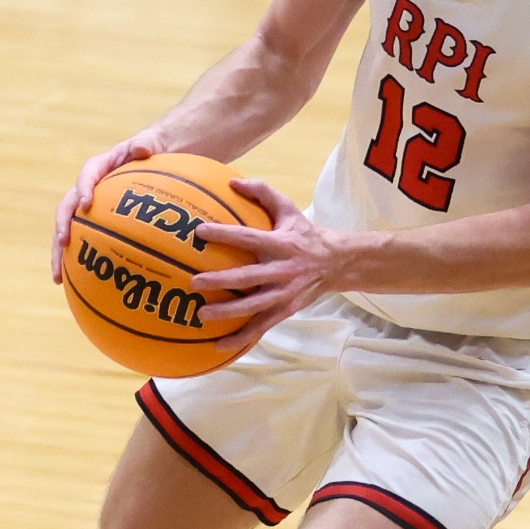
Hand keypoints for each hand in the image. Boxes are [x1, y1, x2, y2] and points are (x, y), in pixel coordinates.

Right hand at [50, 131, 166, 283]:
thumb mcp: (151, 144)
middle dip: (62, 227)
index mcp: (100, 166)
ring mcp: (90, 208)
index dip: (84, 188)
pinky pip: (85, 244)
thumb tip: (142, 147)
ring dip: (60, 254)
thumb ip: (146, 144)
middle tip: (63, 244)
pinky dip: (80, 264)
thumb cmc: (152, 150)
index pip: (87, 174)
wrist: (154, 159)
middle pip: (68, 208)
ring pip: (70, 231)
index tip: (86, 204)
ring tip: (58, 278)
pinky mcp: (96, 225)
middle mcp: (88, 188)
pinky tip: (81, 288)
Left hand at [191, 178, 343, 351]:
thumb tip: (232, 182)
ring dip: (227, 313)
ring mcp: (284, 293)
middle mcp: (281, 270)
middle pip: (247, 278)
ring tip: (201, 315)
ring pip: (253, 307)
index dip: (224, 235)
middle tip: (194, 282)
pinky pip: (261, 326)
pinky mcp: (285, 310)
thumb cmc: (304, 234)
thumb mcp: (288, 209)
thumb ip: (262, 192)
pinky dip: (242, 337)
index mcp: (280, 244)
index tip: (199, 232)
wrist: (335, 263)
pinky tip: (219, 345)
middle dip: (220, 280)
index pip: (248, 238)